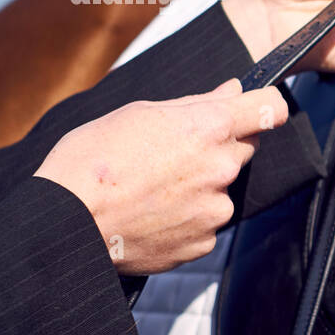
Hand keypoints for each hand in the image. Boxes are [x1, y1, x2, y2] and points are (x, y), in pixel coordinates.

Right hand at [34, 80, 288, 274]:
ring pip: (221, 189)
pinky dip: (186, 217)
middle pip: (242, 148)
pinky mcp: (203, 242)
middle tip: (171, 154)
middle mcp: (221, 168)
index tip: (254, 109)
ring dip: (199, 186)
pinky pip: (205, 223)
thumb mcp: (138, 113)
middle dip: (217, 146)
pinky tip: (151, 214)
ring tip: (151, 189)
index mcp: (209, 127)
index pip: (270, 109)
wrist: (63, 225)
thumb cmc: (89, 161)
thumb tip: (233, 91)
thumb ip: (196, 104)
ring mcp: (215, 209)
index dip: (264, 105)